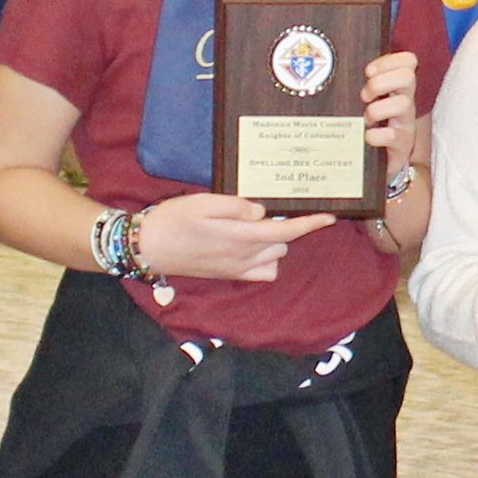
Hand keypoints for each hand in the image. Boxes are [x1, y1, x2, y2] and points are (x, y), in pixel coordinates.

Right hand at [135, 192, 336, 283]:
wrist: (148, 248)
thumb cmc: (173, 220)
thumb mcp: (202, 202)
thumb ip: (235, 207)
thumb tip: (261, 211)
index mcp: (240, 237)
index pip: (285, 232)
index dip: (309, 224)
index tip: (329, 215)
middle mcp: (243, 257)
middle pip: (282, 243)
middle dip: (284, 226)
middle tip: (268, 209)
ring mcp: (236, 269)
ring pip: (274, 257)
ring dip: (273, 242)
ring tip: (254, 224)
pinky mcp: (228, 275)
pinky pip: (261, 272)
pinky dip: (265, 259)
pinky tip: (251, 245)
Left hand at [358, 49, 422, 172]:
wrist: (377, 164)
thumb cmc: (369, 125)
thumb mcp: (368, 102)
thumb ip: (362, 85)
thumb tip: (326, 67)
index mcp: (397, 88)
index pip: (408, 62)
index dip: (389, 61)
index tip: (368, 72)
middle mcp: (405, 102)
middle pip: (407, 77)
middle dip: (380, 83)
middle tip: (364, 96)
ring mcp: (405, 123)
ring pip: (403, 104)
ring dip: (377, 109)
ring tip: (365, 119)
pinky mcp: (401, 145)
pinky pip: (392, 135)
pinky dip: (376, 135)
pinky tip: (367, 137)